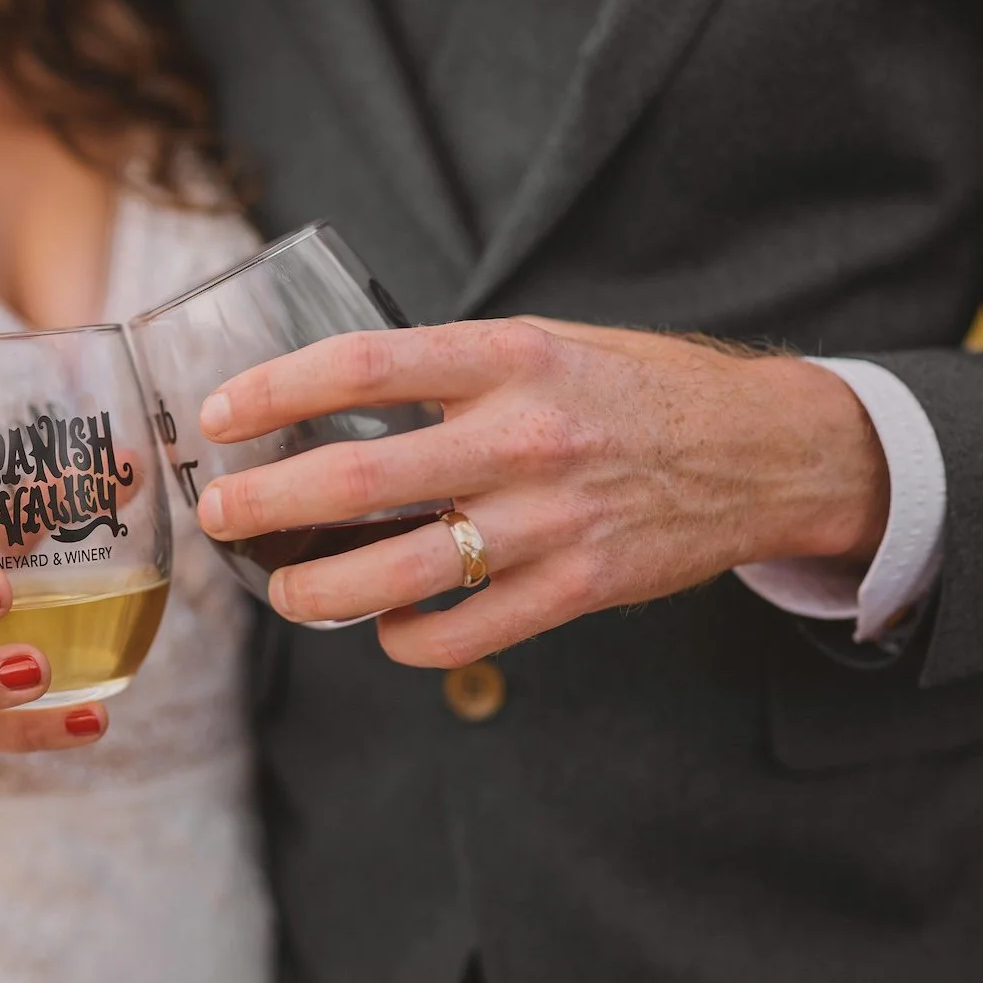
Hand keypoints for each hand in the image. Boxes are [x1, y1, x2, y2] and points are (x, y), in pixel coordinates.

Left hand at [195, 317, 889, 668]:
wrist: (762, 450)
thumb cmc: (635, 389)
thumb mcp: (547, 344)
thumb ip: (453, 371)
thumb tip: (333, 401)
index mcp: (509, 357)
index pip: (362, 367)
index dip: (275, 391)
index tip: (220, 415)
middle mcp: (525, 437)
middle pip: (359, 480)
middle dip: (267, 506)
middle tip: (223, 517)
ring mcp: (552, 521)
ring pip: (400, 574)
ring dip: (318, 590)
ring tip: (282, 589)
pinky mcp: (578, 589)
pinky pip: (463, 631)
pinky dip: (407, 638)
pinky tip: (386, 626)